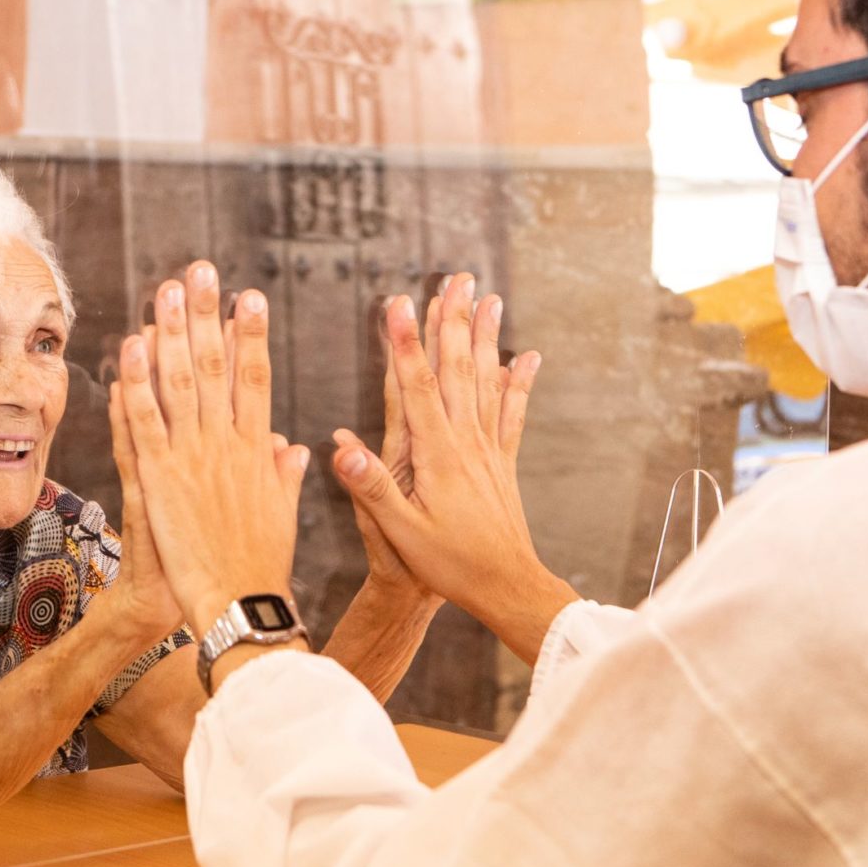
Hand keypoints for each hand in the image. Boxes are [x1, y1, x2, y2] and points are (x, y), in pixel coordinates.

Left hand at [110, 262, 309, 634]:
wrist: (238, 604)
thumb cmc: (262, 566)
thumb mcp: (282, 513)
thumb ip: (283, 473)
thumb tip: (293, 444)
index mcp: (258, 450)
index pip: (255, 377)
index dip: (250, 334)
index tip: (248, 297)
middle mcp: (227, 444)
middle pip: (216, 366)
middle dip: (207, 315)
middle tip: (200, 271)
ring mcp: (193, 459)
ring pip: (178, 383)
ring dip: (170, 332)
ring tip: (164, 291)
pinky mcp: (161, 480)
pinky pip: (144, 423)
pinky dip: (136, 384)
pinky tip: (129, 349)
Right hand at [330, 274, 576, 662]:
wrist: (506, 586)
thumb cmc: (449, 564)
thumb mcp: (400, 533)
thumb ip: (373, 488)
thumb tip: (342, 447)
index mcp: (437, 455)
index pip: (416, 386)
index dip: (405, 343)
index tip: (398, 303)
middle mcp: (465, 442)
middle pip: (456, 370)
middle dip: (452, 321)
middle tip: (455, 279)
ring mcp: (487, 449)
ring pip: (484, 381)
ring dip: (484, 338)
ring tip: (488, 299)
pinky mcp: (503, 462)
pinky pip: (511, 413)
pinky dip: (518, 382)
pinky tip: (525, 357)